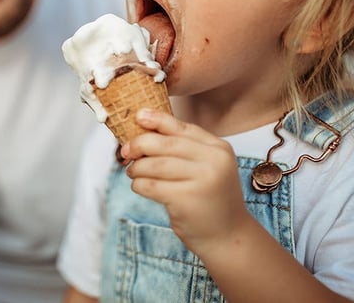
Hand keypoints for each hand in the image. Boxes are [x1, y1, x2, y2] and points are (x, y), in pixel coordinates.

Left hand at [120, 109, 252, 254]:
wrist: (227, 235)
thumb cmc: (210, 199)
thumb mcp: (208, 168)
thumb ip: (184, 149)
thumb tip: (144, 130)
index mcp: (219, 148)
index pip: (182, 127)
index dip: (157, 119)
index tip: (139, 116)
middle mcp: (213, 161)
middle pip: (164, 144)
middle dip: (138, 144)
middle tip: (126, 151)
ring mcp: (201, 180)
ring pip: (154, 165)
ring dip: (136, 168)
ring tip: (133, 172)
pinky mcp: (186, 200)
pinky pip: (150, 185)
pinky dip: (138, 184)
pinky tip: (139, 186)